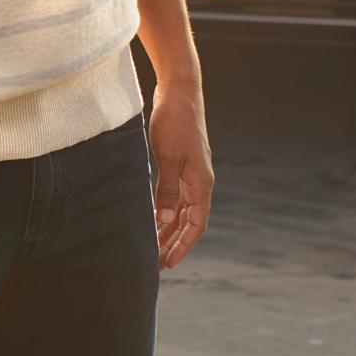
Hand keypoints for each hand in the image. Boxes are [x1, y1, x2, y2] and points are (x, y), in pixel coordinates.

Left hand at [149, 81, 214, 269]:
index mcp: (201, 183)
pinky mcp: (181, 164)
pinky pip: (176, 196)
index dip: (183, 246)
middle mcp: (200, 182)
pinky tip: (154, 218)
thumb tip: (166, 221)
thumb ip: (167, 190)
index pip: (196, 225)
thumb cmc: (175, 121)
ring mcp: (191, 173)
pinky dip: (167, 211)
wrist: (179, 91)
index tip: (169, 264)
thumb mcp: (168, 156)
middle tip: (158, 263)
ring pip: (183, 210)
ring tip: (155, 247)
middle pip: (191, 222)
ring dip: (171, 229)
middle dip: (176, 243)